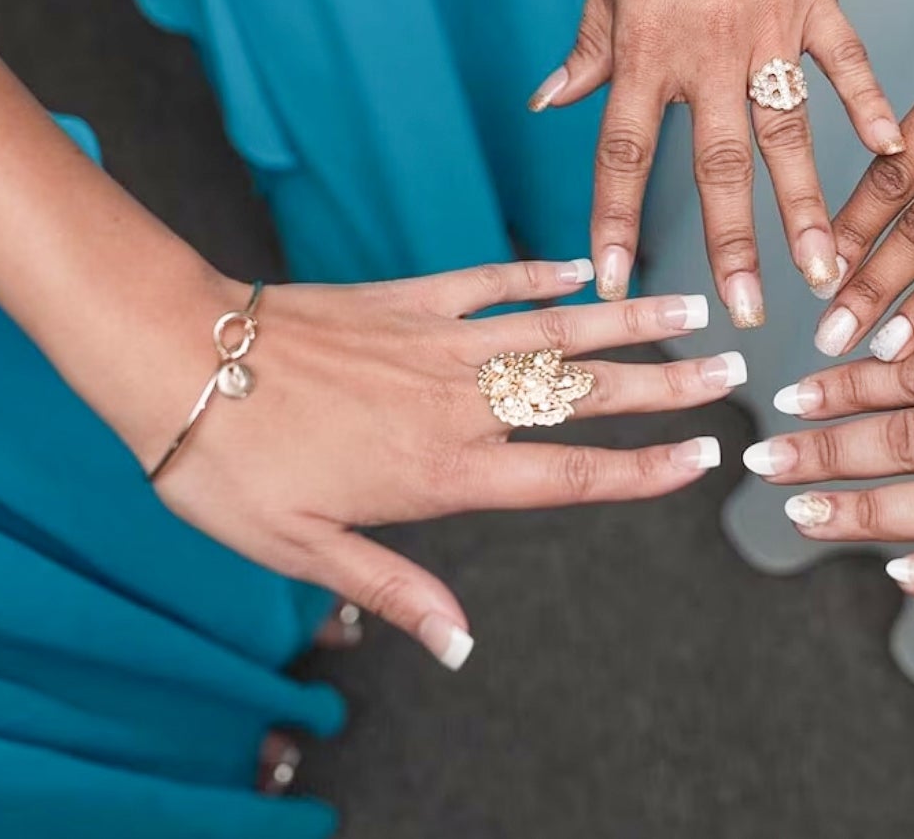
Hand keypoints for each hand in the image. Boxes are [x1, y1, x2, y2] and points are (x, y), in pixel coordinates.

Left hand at [128, 261, 738, 667]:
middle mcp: (458, 402)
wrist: (180, 359)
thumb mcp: (303, 549)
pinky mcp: (410, 299)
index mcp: (442, 471)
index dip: (644, 469)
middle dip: (666, 386)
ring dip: (628, 321)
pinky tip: (584, 269)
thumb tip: (461, 644)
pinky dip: (542, 276)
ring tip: (690, 311)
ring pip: (557, 330)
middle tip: (733, 370)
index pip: (568, 474)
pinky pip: (493, 283)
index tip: (704, 458)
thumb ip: (394, 589)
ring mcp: (439, 341)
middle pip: (584, 394)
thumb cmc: (232, 466)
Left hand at [533, 0, 901, 326]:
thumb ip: (587, 46)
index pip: (621, 155)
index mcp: (644, 50)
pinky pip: (846, 66)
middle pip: (715, 169)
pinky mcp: (815, 2)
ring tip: (824, 271)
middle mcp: (705, 54)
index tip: (615, 284)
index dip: (616, 223)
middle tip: (742, 315)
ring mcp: (767, 32)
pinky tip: (890, 157)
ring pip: (787, 137)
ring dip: (804, 209)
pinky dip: (870, 108)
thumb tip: (548, 100)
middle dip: (728, 247)